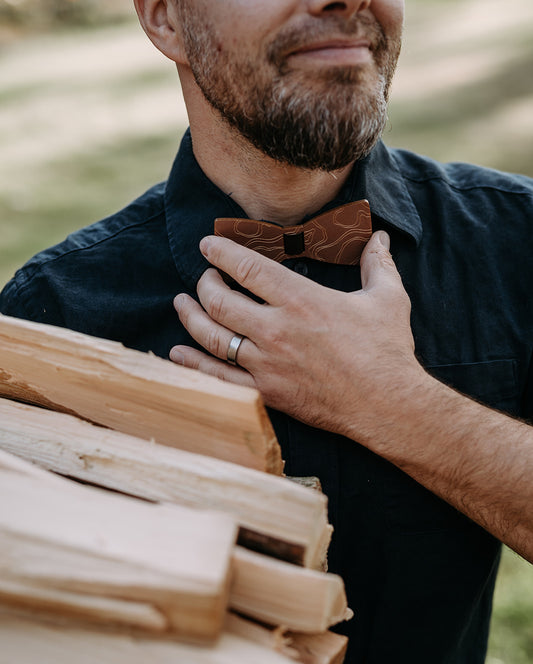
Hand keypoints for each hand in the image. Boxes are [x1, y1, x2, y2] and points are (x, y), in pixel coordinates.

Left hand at [170, 231, 425, 439]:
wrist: (386, 404)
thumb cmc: (387, 350)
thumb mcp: (388, 298)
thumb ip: (377, 263)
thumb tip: (379, 236)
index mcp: (301, 300)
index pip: (247, 268)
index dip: (222, 253)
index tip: (207, 245)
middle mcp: (276, 329)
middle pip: (220, 301)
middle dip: (205, 283)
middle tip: (204, 278)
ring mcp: (266, 363)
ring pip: (212, 336)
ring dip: (191, 317)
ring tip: (182, 304)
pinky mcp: (265, 392)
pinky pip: (218, 377)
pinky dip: (194, 364)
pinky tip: (178, 353)